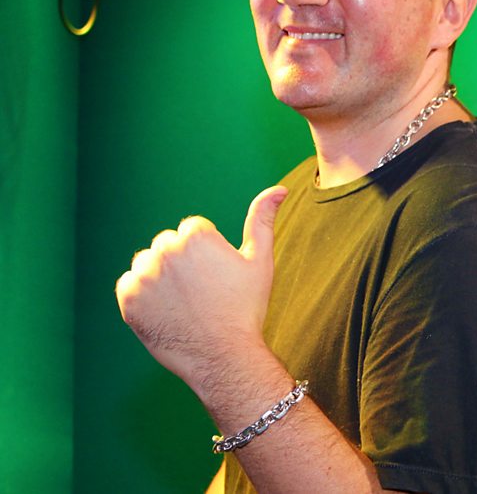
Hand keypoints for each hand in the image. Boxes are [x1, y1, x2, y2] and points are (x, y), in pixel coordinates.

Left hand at [116, 186, 286, 385]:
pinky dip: (144, 297)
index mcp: (196, 235)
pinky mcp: (127, 299)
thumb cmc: (245, 308)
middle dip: (182, 263)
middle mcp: (165, 249)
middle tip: (203, 293)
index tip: (217, 278)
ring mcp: (143, 275)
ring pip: (148, 264)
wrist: (223, 357)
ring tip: (184, 303)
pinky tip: (167, 312)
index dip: (208, 255)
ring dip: (160, 277)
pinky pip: (131, 286)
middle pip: (169, 245)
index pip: (193, 232)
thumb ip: (262, 219)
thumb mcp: (260, 261)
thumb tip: (279, 188)